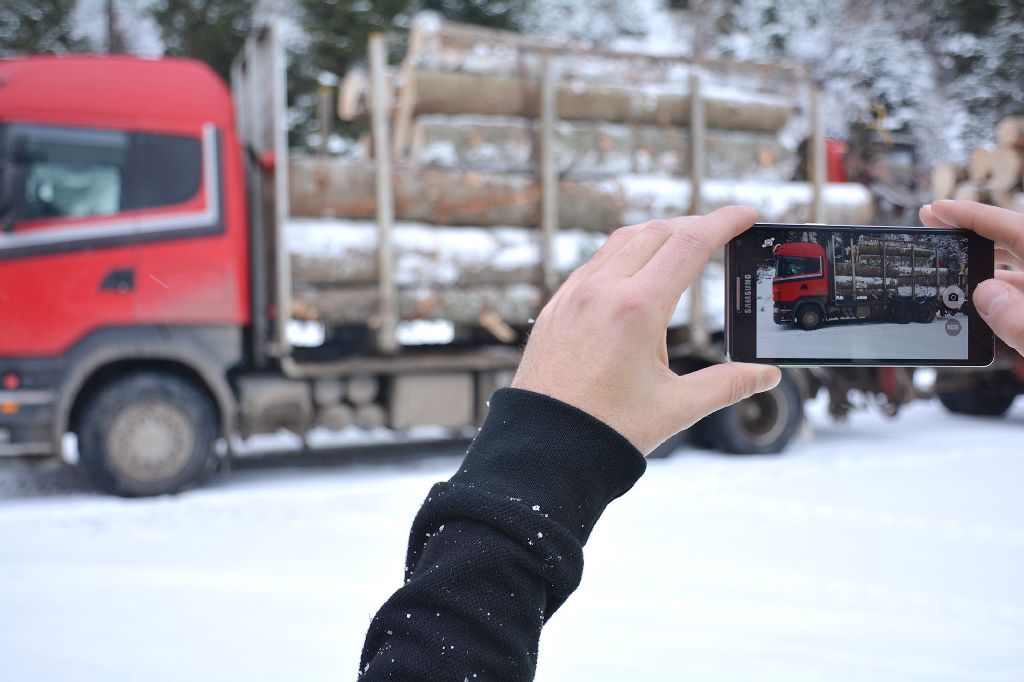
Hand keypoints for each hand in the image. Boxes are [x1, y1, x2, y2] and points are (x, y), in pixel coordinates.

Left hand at [512, 206, 780, 454]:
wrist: (542, 448)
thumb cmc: (605, 432)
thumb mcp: (675, 408)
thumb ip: (726, 385)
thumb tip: (766, 375)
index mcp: (637, 309)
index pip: (690, 244)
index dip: (724, 222)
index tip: (747, 213)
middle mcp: (601, 291)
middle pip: (657, 232)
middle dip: (694, 225)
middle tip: (721, 232)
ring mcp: (572, 296)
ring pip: (620, 243)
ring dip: (657, 236)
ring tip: (682, 250)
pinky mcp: (555, 308)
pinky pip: (593, 265)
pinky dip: (623, 257)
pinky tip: (635, 278)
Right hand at [920, 200, 1023, 355]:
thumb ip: (1019, 319)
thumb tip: (985, 294)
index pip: (1012, 227)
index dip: (972, 215)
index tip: (937, 209)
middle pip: (1012, 242)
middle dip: (971, 236)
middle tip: (934, 230)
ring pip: (1018, 274)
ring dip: (984, 271)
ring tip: (949, 273)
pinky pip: (1022, 297)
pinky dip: (1001, 298)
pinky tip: (979, 309)